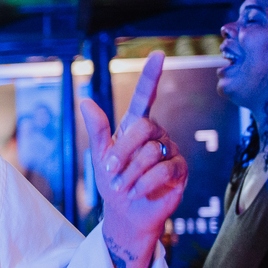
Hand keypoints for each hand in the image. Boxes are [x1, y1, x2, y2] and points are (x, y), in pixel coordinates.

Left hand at [80, 51, 188, 267]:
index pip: (146, 96)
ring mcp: (171, 150)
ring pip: (151, 152)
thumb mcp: (99, 156)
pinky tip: (138, 192)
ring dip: (130, 174)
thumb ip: (97, 130)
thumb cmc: (113, 182)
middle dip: (121, 152)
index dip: (152, 76)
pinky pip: (163, 170)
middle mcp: (157, 134)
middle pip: (143, 127)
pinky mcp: (181, 170)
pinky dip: (144, 184)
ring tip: (123, 186)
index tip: (158, 55)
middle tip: (110, 171)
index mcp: (136, 126)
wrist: (126, 213)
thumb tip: (86, 101)